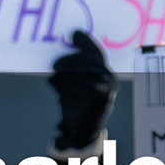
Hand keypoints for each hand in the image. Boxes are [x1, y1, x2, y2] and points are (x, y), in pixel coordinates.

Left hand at [48, 28, 116, 151]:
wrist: (80, 131)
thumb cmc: (74, 104)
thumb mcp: (72, 84)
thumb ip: (71, 70)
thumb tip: (57, 55)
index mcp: (103, 71)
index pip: (95, 51)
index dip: (85, 41)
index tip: (74, 34)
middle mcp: (110, 76)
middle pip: (87, 58)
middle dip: (68, 60)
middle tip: (54, 67)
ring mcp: (109, 86)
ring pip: (84, 70)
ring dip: (64, 76)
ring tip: (55, 84)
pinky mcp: (104, 96)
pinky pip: (85, 84)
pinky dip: (69, 87)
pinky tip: (61, 93)